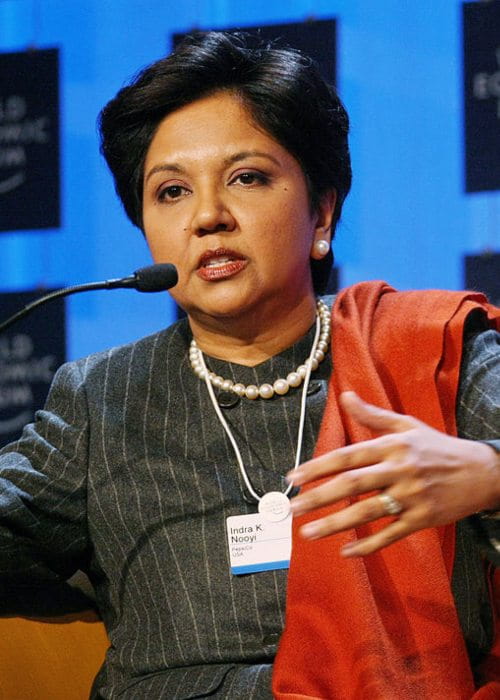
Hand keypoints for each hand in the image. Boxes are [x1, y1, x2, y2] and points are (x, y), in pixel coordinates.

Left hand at [288, 391, 499, 556]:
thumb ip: (372, 414)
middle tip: (292, 509)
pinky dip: (368, 545)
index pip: (348, 456)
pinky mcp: (423, 519)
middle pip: (352, 484)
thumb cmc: (438, 446)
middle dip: (318, 497)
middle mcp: (399, 469)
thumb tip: (344, 395)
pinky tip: (346, 551)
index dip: (318, 467)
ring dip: (335, 523)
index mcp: (392, 446)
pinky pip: (391, 534)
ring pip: (367, 512)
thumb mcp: (406, 425)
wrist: (482, 471)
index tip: (293, 478)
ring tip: (308, 533)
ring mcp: (411, 496)